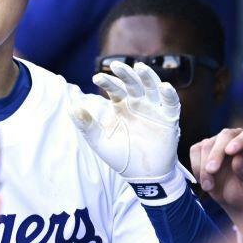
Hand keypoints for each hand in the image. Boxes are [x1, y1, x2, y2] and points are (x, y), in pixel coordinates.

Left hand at [72, 61, 180, 178]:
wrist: (142, 176)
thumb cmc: (120, 156)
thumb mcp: (98, 140)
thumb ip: (86, 124)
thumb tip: (71, 107)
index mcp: (121, 105)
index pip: (115, 88)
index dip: (107, 82)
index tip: (96, 78)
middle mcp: (138, 104)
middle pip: (133, 83)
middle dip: (126, 74)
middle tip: (116, 66)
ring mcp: (154, 110)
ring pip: (152, 88)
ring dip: (148, 77)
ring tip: (140, 67)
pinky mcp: (168, 120)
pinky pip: (171, 105)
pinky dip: (169, 95)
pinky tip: (164, 87)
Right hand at [190, 127, 242, 213]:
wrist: (235, 196)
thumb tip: (237, 159)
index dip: (241, 140)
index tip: (230, 152)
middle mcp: (236, 139)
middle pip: (225, 136)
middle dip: (216, 153)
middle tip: (211, 170)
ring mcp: (218, 142)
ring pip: (207, 145)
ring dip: (204, 166)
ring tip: (209, 186)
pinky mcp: (203, 148)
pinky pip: (195, 151)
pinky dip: (196, 166)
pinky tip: (204, 181)